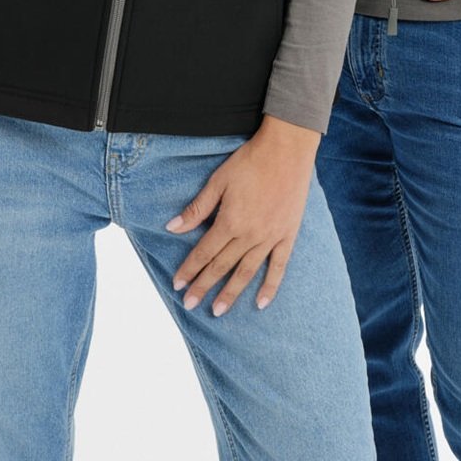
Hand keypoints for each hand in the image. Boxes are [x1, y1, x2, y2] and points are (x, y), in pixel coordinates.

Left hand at [166, 114, 319, 315]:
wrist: (287, 149)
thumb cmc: (250, 161)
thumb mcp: (218, 181)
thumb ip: (197, 208)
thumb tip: (172, 227)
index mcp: (230, 221)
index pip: (204, 252)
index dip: (189, 269)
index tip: (177, 284)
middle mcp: (250, 234)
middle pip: (222, 266)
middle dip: (204, 286)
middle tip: (190, 304)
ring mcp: (271, 237)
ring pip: (247, 271)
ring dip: (231, 293)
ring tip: (218, 311)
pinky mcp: (288, 235)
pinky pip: (279, 266)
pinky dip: (270, 286)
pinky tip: (261, 303)